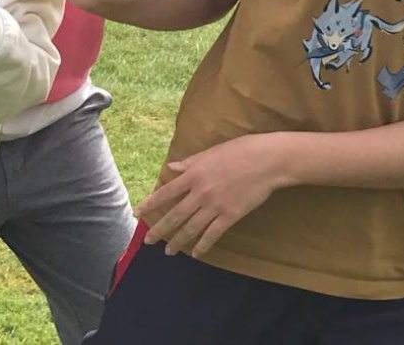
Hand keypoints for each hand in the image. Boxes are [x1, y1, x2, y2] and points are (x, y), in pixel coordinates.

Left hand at [136, 133, 291, 257]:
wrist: (266, 160)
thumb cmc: (238, 151)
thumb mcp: (209, 153)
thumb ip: (188, 163)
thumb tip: (170, 168)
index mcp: (193, 174)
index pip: (165, 193)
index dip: (149, 205)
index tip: (137, 214)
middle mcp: (200, 192)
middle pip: (175, 215)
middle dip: (159, 229)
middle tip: (148, 240)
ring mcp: (215, 205)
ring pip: (191, 228)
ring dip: (177, 241)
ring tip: (168, 251)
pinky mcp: (230, 216)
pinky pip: (212, 234)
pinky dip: (202, 245)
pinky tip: (195, 253)